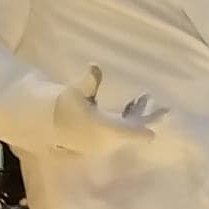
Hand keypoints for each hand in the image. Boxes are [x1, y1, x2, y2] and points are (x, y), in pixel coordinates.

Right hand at [46, 65, 167, 158]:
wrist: (43, 125)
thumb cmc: (62, 108)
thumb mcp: (74, 92)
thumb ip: (88, 81)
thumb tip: (94, 65)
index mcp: (108, 130)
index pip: (135, 131)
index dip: (149, 124)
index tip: (164, 115)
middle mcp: (108, 141)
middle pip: (134, 130)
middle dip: (146, 116)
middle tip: (164, 108)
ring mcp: (103, 143)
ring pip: (125, 129)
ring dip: (134, 115)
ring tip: (141, 98)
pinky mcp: (96, 141)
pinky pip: (116, 131)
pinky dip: (124, 119)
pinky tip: (127, 105)